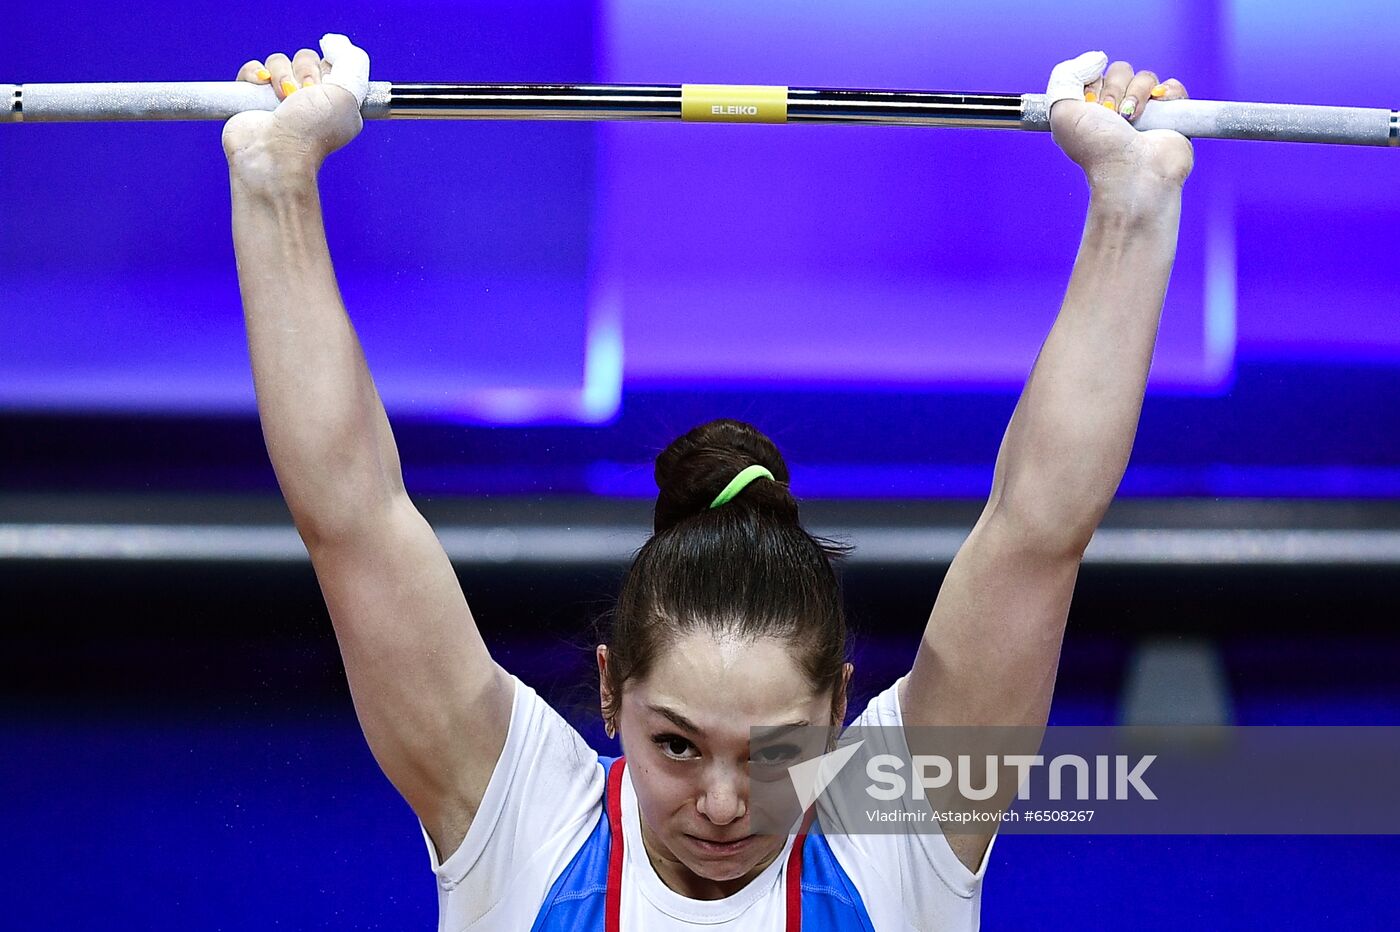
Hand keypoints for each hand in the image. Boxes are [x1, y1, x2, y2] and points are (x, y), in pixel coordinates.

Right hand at [222, 34, 368, 188]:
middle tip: (303, 96)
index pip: (331, 64)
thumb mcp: (349, 93)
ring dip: (281, 75)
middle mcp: (310, 100)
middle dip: (304, 72)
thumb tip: (335, 43)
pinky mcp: (254, 99)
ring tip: (282, 99)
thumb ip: (352, 62)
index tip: (327, 86)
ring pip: (279, 61)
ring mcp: (281, 100)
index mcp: (336, 101)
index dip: (327, 69)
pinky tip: (260, 88)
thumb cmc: (312, 132)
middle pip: (305, 59)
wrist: (274, 155)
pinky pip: (254, 69)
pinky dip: (255, 74)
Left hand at [1048, 54, 1193, 194]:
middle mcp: (1115, 111)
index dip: (1091, 84)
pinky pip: (1172, 86)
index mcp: (1088, 111)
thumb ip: (1065, 77)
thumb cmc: (1096, 149)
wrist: (1133, 173)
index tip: (1088, 104)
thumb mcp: (1061, 111)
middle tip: (1111, 115)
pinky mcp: (1171, 115)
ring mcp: (1144, 112)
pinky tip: (1158, 109)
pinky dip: (1167, 93)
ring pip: (1145, 76)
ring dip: (1137, 94)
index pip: (1093, 73)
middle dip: (1114, 89)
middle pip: (1119, 70)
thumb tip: (1096, 58)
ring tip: (1131, 119)